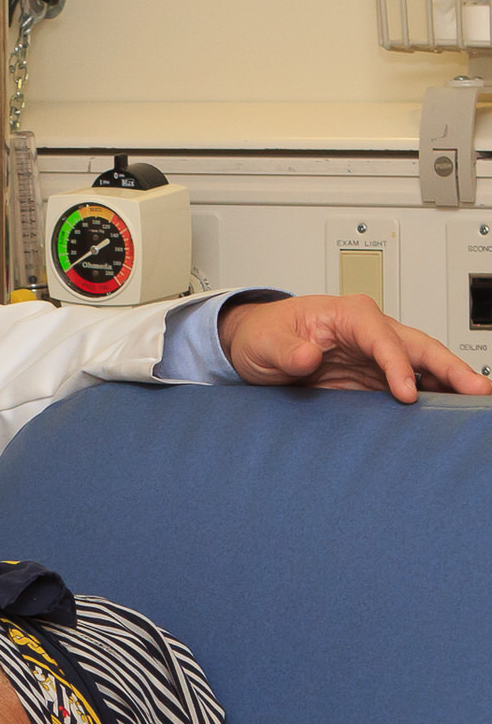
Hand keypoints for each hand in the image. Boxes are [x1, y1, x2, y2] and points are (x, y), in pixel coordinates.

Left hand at [220, 294, 487, 401]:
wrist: (255, 344)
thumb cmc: (262, 334)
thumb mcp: (265, 343)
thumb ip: (287, 350)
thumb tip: (307, 356)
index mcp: (349, 314)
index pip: (383, 337)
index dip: (397, 364)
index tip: (406, 392)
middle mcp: (371, 330)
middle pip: (419, 346)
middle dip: (450, 367)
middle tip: (478, 389)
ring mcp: (376, 354)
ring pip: (423, 365)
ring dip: (450, 381)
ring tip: (477, 400)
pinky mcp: (373, 376)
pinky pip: (409, 383)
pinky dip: (431, 394)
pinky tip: (448, 409)